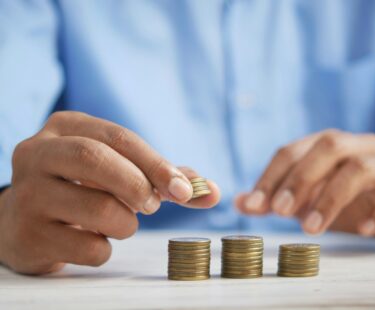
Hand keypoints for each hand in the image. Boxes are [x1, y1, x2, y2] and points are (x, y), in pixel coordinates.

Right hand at [0, 111, 219, 273]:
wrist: (25, 220)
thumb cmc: (83, 188)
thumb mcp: (116, 169)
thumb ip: (163, 177)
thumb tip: (212, 191)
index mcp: (66, 128)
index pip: (119, 137)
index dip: (157, 164)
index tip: (185, 190)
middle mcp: (38, 153)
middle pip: (97, 159)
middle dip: (138, 185)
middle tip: (152, 206)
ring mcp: (27, 195)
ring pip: (98, 209)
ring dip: (126, 223)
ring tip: (119, 222)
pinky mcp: (27, 235)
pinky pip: (87, 248)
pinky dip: (105, 249)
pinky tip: (92, 240)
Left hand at [236, 129, 374, 247]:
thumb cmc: (347, 199)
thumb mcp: (306, 198)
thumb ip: (274, 199)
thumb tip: (239, 203)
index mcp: (326, 144)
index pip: (291, 151)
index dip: (270, 176)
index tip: (254, 205)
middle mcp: (356, 146)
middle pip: (327, 147)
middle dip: (300, 179)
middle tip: (280, 212)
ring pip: (359, 169)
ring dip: (330, 199)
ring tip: (311, 229)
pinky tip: (362, 230)